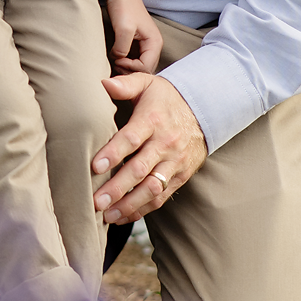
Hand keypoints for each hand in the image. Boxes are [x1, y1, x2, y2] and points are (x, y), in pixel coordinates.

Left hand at [92, 74, 206, 221]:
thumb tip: (102, 84)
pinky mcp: (181, 175)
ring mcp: (175, 162)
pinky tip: (124, 217)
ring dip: (129, 205)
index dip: (113, 153)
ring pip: (152, 188)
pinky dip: (143, 209)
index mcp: (153, 120)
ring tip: (107, 216)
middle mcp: (165, 143)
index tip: (95, 167)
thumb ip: (125, 84)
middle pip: (140, 169)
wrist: (205, 109)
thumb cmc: (166, 98)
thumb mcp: (147, 83)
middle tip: (96, 202)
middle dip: (117, 188)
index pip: (132, 138)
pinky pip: (162, 197)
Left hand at [107, 0, 162, 74]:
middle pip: (144, 69)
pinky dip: (124, 61)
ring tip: (113, 62)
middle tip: (114, 64)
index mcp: (155, 43)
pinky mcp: (137, 42)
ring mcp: (146, 44)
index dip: (130, 68)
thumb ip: (122, 49)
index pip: (146, 68)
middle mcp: (154, 45)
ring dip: (126, 67)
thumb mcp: (123, 30)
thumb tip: (118, 61)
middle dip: (129, 70)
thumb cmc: (124, 7)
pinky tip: (115, 58)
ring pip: (138, 65)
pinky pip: (133, 58)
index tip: (116, 60)